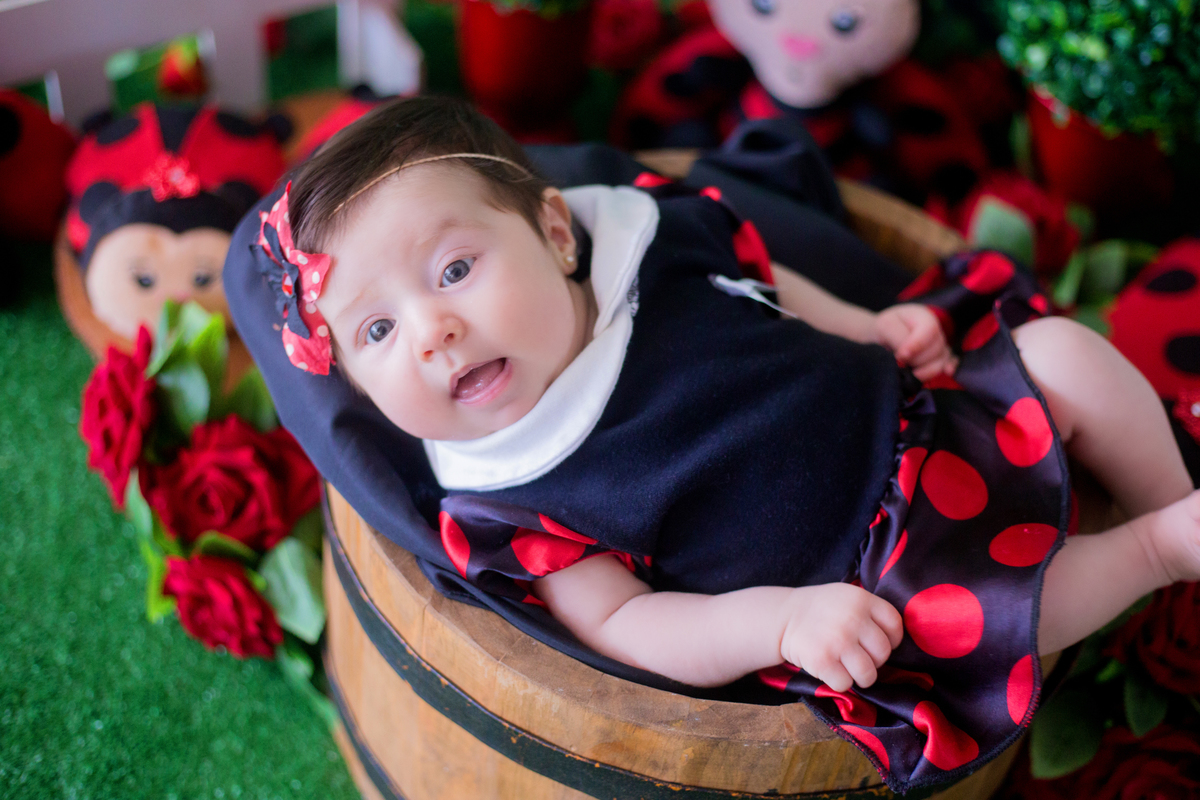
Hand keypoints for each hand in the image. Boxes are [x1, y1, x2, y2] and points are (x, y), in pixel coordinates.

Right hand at [779, 583, 903, 691]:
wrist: (782, 617)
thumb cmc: (821, 610)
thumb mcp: (847, 597)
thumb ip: (871, 612)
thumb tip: (896, 642)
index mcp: (862, 599)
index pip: (895, 625)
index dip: (891, 639)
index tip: (875, 643)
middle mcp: (852, 618)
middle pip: (883, 653)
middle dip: (874, 660)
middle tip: (857, 656)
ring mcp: (838, 640)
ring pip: (868, 674)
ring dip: (859, 676)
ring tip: (846, 667)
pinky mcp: (823, 660)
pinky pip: (846, 684)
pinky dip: (839, 682)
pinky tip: (830, 669)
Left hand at [875, 304, 957, 380]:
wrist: (883, 335)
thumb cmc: (885, 328)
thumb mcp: (885, 326)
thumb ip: (897, 338)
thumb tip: (906, 355)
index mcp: (923, 317)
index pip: (930, 329)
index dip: (917, 344)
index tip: (900, 355)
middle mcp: (935, 330)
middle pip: (936, 348)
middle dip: (916, 359)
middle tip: (899, 360)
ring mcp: (939, 344)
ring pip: (941, 360)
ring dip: (924, 369)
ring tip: (909, 370)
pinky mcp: (940, 358)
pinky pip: (949, 363)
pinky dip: (947, 368)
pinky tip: (947, 372)